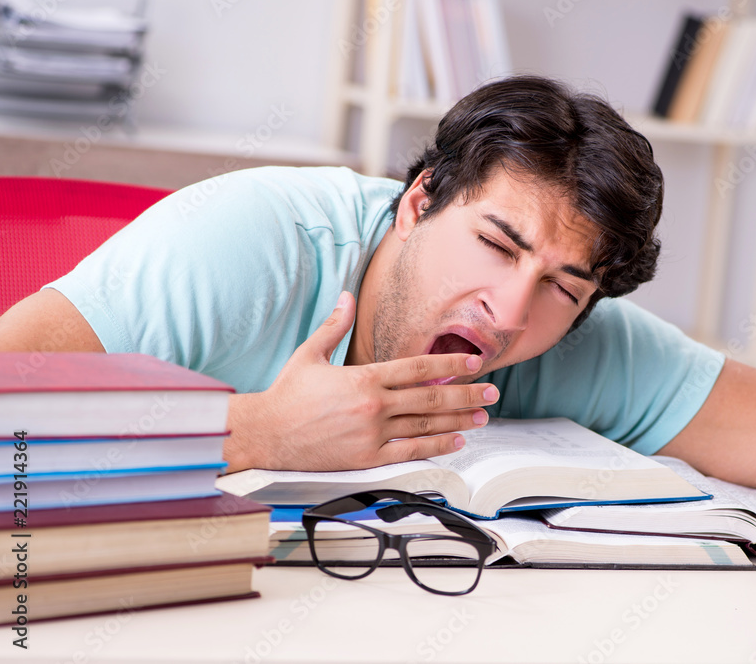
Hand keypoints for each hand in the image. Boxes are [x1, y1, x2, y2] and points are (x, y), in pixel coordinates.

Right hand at [224, 292, 498, 471]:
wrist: (264, 433)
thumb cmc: (286, 394)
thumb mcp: (310, 354)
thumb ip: (335, 325)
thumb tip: (347, 297)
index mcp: (364, 377)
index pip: (418, 369)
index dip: (450, 366)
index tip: (474, 364)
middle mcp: (374, 405)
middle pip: (431, 399)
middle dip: (466, 395)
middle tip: (491, 393)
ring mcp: (372, 433)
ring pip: (426, 426)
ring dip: (458, 421)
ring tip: (481, 417)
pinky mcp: (366, 457)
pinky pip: (409, 452)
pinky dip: (436, 447)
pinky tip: (455, 443)